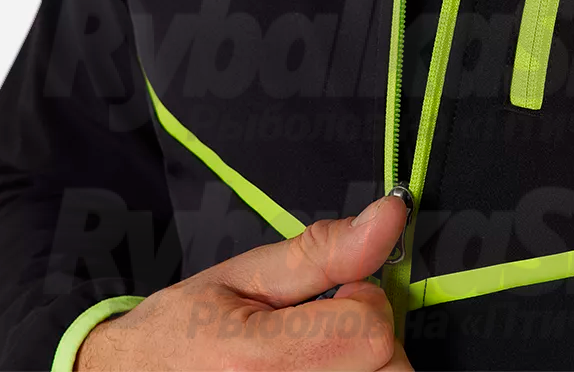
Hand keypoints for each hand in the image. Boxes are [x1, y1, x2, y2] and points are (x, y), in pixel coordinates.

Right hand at [75, 195, 412, 370]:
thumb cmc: (184, 330)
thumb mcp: (247, 274)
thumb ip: (325, 251)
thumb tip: (390, 217)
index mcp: (257, 361)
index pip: (371, 331)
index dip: (363, 299)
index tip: (337, 294)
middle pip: (387, 367)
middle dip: (369, 337)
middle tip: (324, 327)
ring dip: (363, 365)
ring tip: (318, 354)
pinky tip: (320, 369)